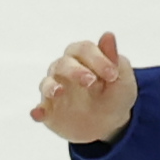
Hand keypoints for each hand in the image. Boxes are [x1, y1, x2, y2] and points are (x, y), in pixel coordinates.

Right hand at [30, 30, 136, 146]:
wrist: (110, 124)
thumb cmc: (115, 95)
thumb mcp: (122, 78)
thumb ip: (113, 59)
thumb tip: (108, 35)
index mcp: (82, 56)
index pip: (84, 49)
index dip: (97, 59)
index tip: (112, 74)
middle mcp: (64, 69)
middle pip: (64, 64)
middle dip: (76, 71)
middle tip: (90, 82)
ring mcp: (55, 90)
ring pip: (47, 83)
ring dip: (51, 87)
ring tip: (59, 92)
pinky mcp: (49, 111)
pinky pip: (40, 109)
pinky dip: (38, 111)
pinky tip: (38, 114)